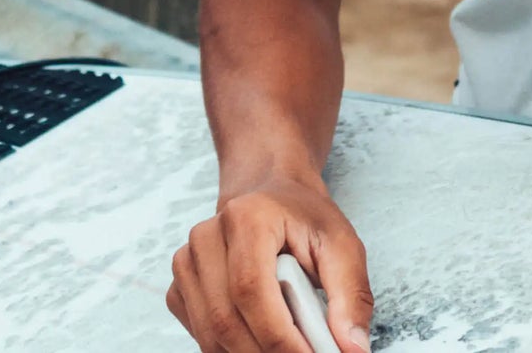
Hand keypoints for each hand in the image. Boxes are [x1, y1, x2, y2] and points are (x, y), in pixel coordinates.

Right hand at [167, 173, 374, 351]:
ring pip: (211, 336)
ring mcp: (186, 263)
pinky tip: (260, 340)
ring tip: (288, 348)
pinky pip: (201, 337)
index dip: (279, 336)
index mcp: (247, 217)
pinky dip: (231, 350)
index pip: (252, 290)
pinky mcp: (179, 288)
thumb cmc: (304, 218)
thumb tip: (353, 349)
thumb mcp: (342, 244)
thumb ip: (351, 295)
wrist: (270, 195)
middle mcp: (207, 237)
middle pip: (226, 320)